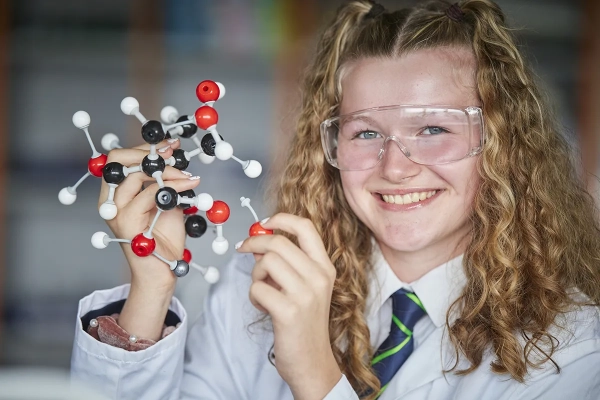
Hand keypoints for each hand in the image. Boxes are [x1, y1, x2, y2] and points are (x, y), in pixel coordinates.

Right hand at [99, 138, 199, 292]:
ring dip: (166, 170)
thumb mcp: (165, 201)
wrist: (163, 270)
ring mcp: (116, 212)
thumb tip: (174, 153)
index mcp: (115, 192)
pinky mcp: (127, 223)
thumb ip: (164, 180)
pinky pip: (150, 194)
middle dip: (150, 153)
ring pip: (134, 175)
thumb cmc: (163, 237)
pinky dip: (172, 186)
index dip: (145, 147)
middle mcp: (109, 200)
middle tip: (175, 155)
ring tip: (188, 177)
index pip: (120, 158)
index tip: (171, 144)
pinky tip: (189, 185)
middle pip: (119, 160)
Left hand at [236, 213, 341, 399]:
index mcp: (325, 268)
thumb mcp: (305, 288)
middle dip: (255, 243)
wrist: (312, 361)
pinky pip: (258, 288)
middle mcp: (319, 277)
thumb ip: (288, 264)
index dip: (282, 219)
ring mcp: (305, 294)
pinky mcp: (289, 311)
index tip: (265, 223)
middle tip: (243, 249)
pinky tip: (263, 306)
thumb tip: (261, 243)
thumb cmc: (305, 323)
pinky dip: (254, 295)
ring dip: (256, 274)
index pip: (306, 228)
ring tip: (262, 289)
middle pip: (278, 242)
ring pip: (267, 262)